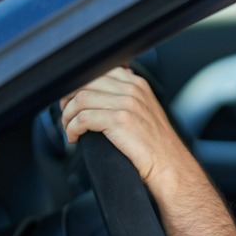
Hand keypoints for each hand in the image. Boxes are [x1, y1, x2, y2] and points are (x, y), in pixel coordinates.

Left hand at [60, 67, 185, 186]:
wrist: (169, 164)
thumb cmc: (156, 144)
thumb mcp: (145, 110)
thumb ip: (127, 96)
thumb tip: (102, 92)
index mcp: (137, 84)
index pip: (99, 71)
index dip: (79, 85)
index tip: (72, 99)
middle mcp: (132, 89)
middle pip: (86, 82)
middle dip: (69, 98)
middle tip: (66, 113)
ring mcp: (126, 103)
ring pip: (81, 99)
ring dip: (68, 115)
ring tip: (69, 127)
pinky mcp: (119, 120)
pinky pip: (82, 118)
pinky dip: (72, 128)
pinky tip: (74, 137)